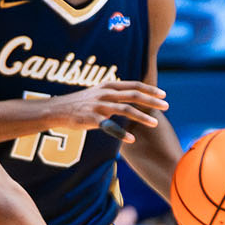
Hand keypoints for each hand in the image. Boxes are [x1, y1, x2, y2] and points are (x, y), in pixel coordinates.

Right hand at [46, 81, 167, 133]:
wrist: (58, 109)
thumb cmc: (81, 103)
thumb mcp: (98, 92)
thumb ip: (114, 92)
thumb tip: (131, 93)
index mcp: (109, 86)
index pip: (134, 85)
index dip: (149, 89)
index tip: (163, 94)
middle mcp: (106, 93)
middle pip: (134, 95)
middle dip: (152, 100)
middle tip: (166, 106)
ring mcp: (99, 106)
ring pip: (125, 110)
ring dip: (142, 117)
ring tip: (155, 123)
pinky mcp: (92, 119)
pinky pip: (109, 127)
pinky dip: (121, 133)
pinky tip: (131, 139)